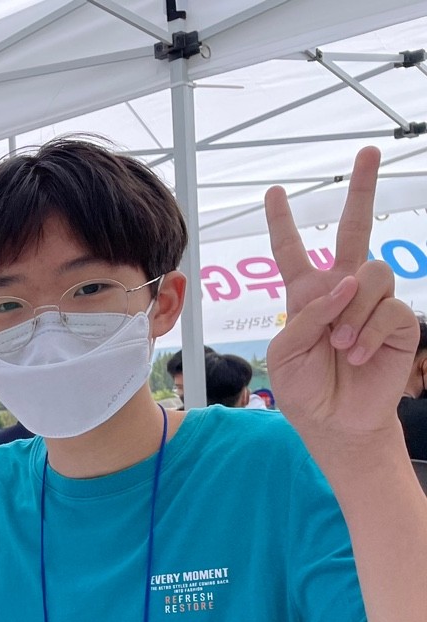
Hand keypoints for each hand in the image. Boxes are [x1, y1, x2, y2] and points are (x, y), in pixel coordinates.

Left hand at [265, 146, 419, 450]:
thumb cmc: (305, 388)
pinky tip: (358, 353)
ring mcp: (372, 302)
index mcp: (306, 294)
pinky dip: (368, 333)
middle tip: (368, 151)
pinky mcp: (397, 321)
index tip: (273, 192)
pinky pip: (388, 309)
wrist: (335, 421)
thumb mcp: (285, 352)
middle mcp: (342, 290)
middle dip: (362, 189)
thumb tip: (344, 284)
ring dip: (354, 311)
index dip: (282, 223)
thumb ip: (305, 316)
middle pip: (354, 229)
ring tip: (342, 346)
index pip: (292, 251)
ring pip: (373, 273)